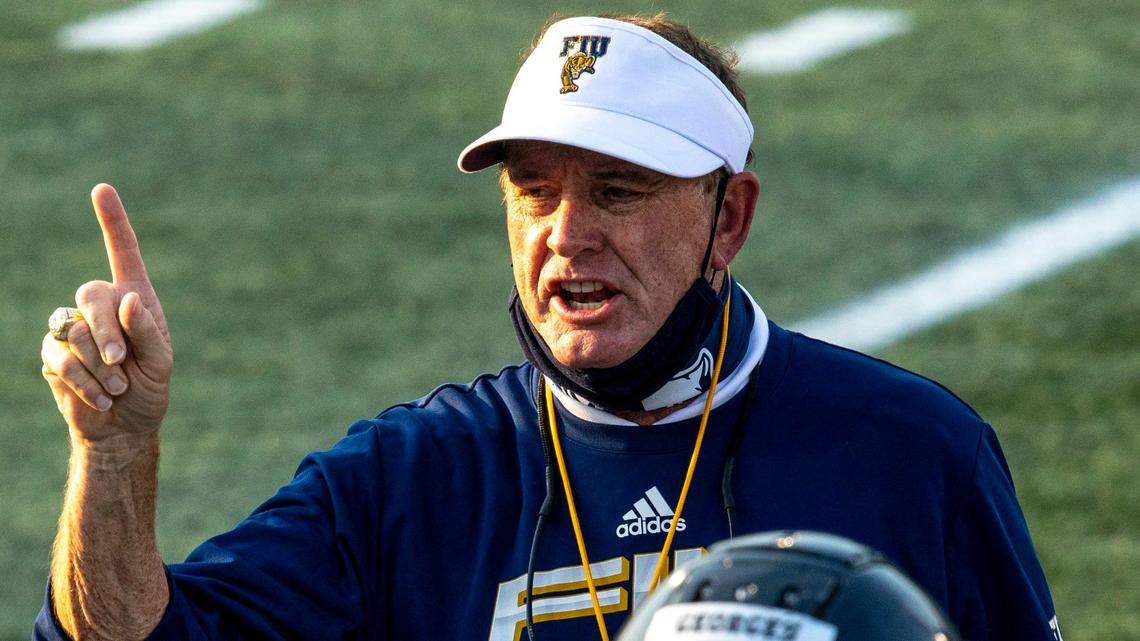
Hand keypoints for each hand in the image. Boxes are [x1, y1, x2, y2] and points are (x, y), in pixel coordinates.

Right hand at [41, 184, 172, 444]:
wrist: (124, 427)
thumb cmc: (150, 389)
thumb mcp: (162, 363)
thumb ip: (149, 331)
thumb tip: (130, 300)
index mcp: (135, 299)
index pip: (123, 253)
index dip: (112, 221)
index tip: (101, 188)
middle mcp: (102, 307)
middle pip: (91, 294)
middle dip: (107, 331)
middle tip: (122, 363)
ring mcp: (72, 329)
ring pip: (73, 330)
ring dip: (99, 366)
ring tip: (118, 388)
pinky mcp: (53, 355)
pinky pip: (59, 358)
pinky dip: (84, 382)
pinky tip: (102, 399)